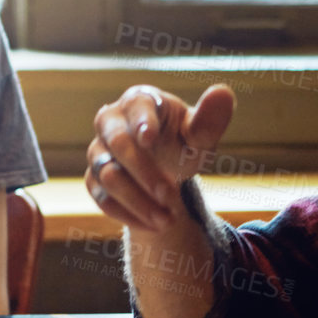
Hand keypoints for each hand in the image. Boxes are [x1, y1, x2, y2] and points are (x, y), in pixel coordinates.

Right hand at [86, 83, 235, 231]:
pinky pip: (103, 199)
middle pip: (118, 144)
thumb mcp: (200, 134)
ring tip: (168, 220)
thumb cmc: (183, 141)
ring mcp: (98, 151)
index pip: (136, 107)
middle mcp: (110, 122)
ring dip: (138, 202)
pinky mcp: (94, 179)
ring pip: (108, 176)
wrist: (166, 167)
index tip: (150, 139)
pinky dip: (128, 215)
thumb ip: (209, 118)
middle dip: (145, 174)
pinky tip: (153, 225)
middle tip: (172, 197)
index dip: (142, 122)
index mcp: (139, 101)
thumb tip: (223, 92)